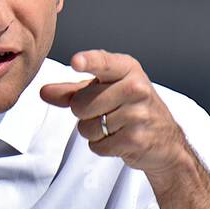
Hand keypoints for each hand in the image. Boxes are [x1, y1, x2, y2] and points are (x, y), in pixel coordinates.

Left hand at [40, 49, 193, 195]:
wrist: (165, 140)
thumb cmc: (130, 108)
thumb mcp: (105, 91)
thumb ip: (73, 91)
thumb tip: (44, 92)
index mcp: (127, 69)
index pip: (104, 63)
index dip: (88, 62)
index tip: (76, 62)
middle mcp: (136, 87)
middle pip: (81, 104)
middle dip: (84, 114)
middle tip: (106, 113)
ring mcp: (138, 114)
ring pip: (87, 127)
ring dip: (94, 132)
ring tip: (115, 127)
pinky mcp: (136, 139)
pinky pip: (98, 145)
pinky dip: (103, 146)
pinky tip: (120, 140)